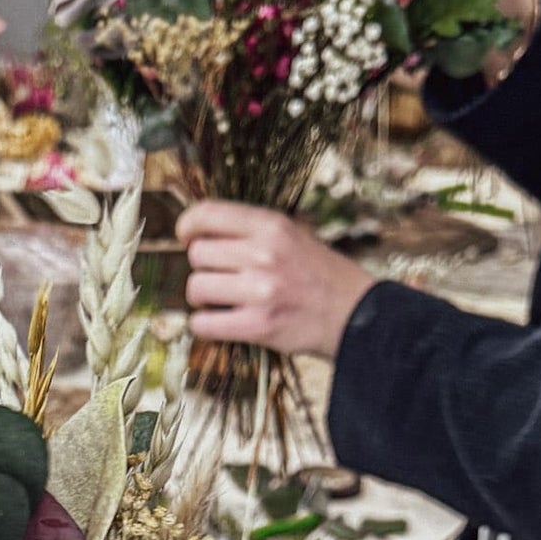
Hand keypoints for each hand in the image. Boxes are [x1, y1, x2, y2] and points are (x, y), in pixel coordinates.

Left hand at [178, 201, 376, 357]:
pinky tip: (219, 321)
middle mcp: (264, 254)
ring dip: (202, 298)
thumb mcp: (294, 234)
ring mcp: (260, 291)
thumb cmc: (320, 275)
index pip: (208, 213)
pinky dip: (204, 325)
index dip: (188, 225)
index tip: (186, 236)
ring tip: (221, 301)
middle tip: (219, 277)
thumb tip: (202, 230)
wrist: (355, 314)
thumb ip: (252, 230)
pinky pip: (204, 324)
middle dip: (202, 268)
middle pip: (197, 254)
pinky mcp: (257, 326)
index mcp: (271, 225)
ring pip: (196, 288)